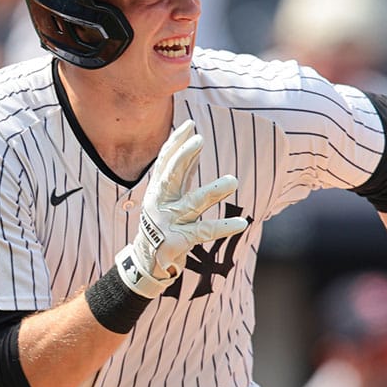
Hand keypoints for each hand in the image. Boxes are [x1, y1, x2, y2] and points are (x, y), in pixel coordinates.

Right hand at [116, 121, 247, 297]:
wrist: (146, 261)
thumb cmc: (162, 223)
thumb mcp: (169, 197)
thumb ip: (182, 175)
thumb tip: (194, 147)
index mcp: (157, 190)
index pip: (165, 161)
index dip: (176, 142)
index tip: (189, 125)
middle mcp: (160, 203)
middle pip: (171, 175)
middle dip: (184, 155)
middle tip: (200, 139)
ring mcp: (169, 222)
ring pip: (193, 203)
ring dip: (214, 191)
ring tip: (233, 181)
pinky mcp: (178, 241)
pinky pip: (204, 232)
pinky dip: (223, 227)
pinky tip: (241, 223)